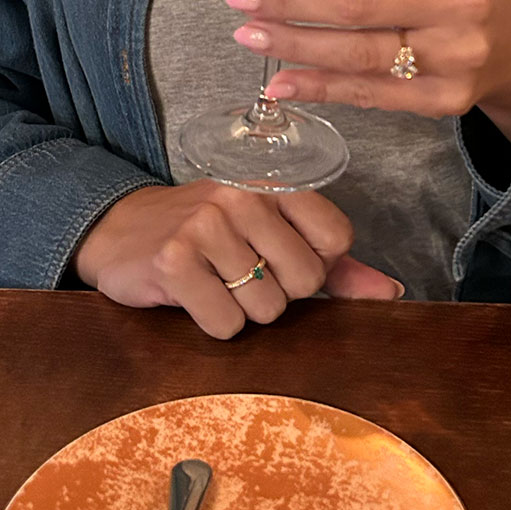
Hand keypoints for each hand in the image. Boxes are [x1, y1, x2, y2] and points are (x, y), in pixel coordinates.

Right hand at [73, 180, 401, 338]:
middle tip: (241, 275)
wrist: (119, 231)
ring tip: (213, 282)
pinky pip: (226, 325)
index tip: (281, 260)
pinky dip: (212, 323)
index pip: (337, 238)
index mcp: (273, 184)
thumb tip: (391, 294)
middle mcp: (243, 197)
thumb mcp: (269, 236)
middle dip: (278, 294)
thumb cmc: (207, 236)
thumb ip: (334, 265)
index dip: (317, 266)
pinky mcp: (175, 261)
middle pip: (305, 280)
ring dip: (242, 311)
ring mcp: (207, 226)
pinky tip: (191, 295)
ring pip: (266, 308)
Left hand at [224, 0, 510, 147]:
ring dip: (293, 44)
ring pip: (356, 52)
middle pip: (351, 3)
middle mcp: (455, 0)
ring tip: (249, 35)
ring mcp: (453, 54)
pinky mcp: (446, 98)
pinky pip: (369, 93)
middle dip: (285, 1)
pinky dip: (320, 88)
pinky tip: (282, 81)